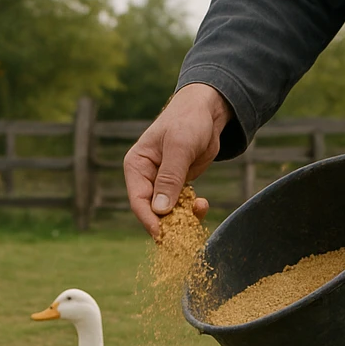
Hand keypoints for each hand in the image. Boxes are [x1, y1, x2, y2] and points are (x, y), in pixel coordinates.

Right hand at [124, 83, 231, 237]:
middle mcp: (146, 178)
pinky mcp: (178, 187)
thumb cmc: (188, 121)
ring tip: (200, 210)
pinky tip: (202, 205)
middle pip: (151, 210)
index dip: (148, 219)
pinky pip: (181, 206)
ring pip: (167, 212)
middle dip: (167, 222)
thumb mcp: (179, 147)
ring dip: (182, 217)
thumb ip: (170, 177)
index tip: (160, 234)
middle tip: (182, 232)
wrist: (207, 112)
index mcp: (137, 166)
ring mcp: (162, 184)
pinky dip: (192, 210)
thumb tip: (160, 210)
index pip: (138, 199)